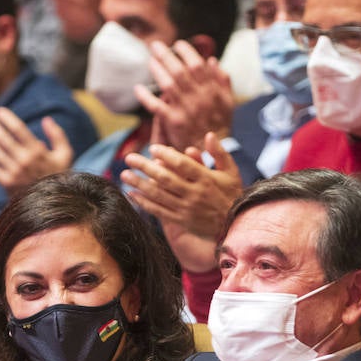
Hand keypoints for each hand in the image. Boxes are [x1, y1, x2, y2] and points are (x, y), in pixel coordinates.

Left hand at [0, 107, 73, 194]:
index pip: (18, 129)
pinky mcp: (6, 183)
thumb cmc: (57, 174)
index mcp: (37, 151)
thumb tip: (46, 119)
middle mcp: (24, 161)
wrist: (52, 203)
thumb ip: (58, 135)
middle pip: (3, 138)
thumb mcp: (64, 154)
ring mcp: (14, 172)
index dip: (7, 118)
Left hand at [123, 134, 241, 243]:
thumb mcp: (231, 171)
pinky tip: (132, 194)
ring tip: (124, 174)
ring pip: (159, 195)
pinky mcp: (181, 220)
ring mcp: (187, 209)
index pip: (183, 165)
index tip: (152, 148)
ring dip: (139, 184)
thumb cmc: (232, 194)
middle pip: (166, 179)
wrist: (235, 225)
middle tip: (129, 158)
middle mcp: (195, 194)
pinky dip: (144, 203)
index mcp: (206, 179)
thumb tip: (209, 135)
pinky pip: (159, 211)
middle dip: (145, 167)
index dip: (166, 155)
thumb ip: (219, 153)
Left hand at [136, 41, 234, 151]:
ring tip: (150, 60)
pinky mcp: (173, 122)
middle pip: (179, 71)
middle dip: (166, 55)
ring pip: (168, 84)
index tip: (177, 44)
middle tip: (155, 45)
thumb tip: (212, 60)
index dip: (186, 51)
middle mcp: (198, 97)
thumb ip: (222, 80)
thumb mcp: (228, 101)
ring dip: (157, 70)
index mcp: (211, 90)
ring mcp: (185, 109)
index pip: (197, 64)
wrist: (212, 151)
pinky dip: (146, 97)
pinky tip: (138, 88)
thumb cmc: (220, 125)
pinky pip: (156, 106)